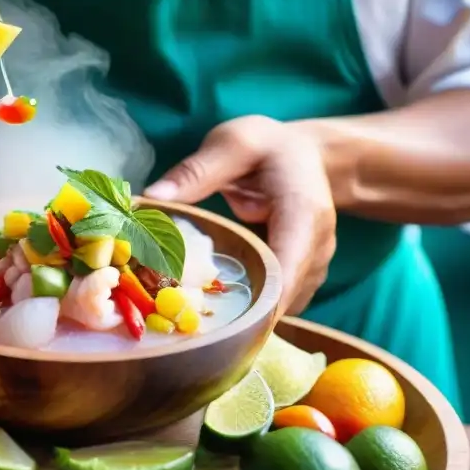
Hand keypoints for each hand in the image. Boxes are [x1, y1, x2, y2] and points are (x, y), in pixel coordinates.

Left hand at [144, 116, 336, 314]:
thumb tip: (152, 197)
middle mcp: (317, 247)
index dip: (259, 304)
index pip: (287, 271)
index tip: (222, 325)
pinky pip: (278, 302)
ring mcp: (313, 266)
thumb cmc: (270, 147)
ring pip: (281, 306)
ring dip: (244, 314)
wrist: (305, 155)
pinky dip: (250, 306)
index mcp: (304, 215)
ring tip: (197, 314)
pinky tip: (215, 302)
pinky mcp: (302, 277)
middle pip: (283, 297)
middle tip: (188, 323)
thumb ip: (196, 171)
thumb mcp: (233, 144)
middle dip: (240, 315)